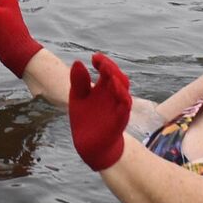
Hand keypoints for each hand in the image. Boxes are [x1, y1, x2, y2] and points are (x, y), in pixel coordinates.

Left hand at [68, 52, 132, 171]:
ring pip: (123, 89)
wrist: (89, 145)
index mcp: (103, 88)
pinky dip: (122, 97)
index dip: (102, 62)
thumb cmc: (85, 119)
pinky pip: (125, 106)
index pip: (106, 70)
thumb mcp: (78, 97)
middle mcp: (113, 95)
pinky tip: (117, 88)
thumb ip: (78, 81)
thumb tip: (78, 61)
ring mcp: (117, 107)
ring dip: (117, 80)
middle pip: (117, 76)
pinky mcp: (119, 119)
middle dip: (110, 67)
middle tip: (100, 61)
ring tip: (109, 72)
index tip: (94, 57)